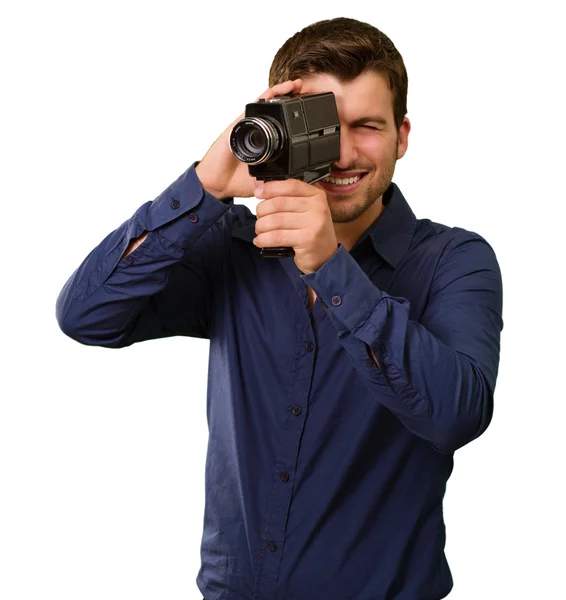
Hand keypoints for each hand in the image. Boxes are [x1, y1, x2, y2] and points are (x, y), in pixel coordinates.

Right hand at [195, 79, 303, 200]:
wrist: (218, 184)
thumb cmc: (238, 181)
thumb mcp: (266, 180)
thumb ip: (279, 177)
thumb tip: (297, 179)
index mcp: (264, 143)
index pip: (281, 126)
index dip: (294, 117)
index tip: (309, 111)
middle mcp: (256, 131)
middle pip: (275, 111)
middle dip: (290, 98)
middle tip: (305, 90)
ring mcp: (247, 126)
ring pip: (265, 105)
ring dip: (280, 92)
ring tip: (295, 85)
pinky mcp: (238, 125)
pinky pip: (252, 108)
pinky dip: (264, 98)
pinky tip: (275, 91)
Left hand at [253, 179, 338, 274]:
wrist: (325, 257)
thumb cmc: (311, 232)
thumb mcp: (304, 211)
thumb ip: (285, 198)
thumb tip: (259, 187)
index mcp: (316, 196)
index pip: (290, 185)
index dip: (271, 188)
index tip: (258, 193)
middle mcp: (317, 207)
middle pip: (279, 203)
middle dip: (262, 211)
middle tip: (259, 218)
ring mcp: (314, 224)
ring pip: (276, 220)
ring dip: (261, 226)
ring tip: (259, 230)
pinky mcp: (307, 240)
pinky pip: (277, 236)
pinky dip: (264, 239)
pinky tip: (260, 241)